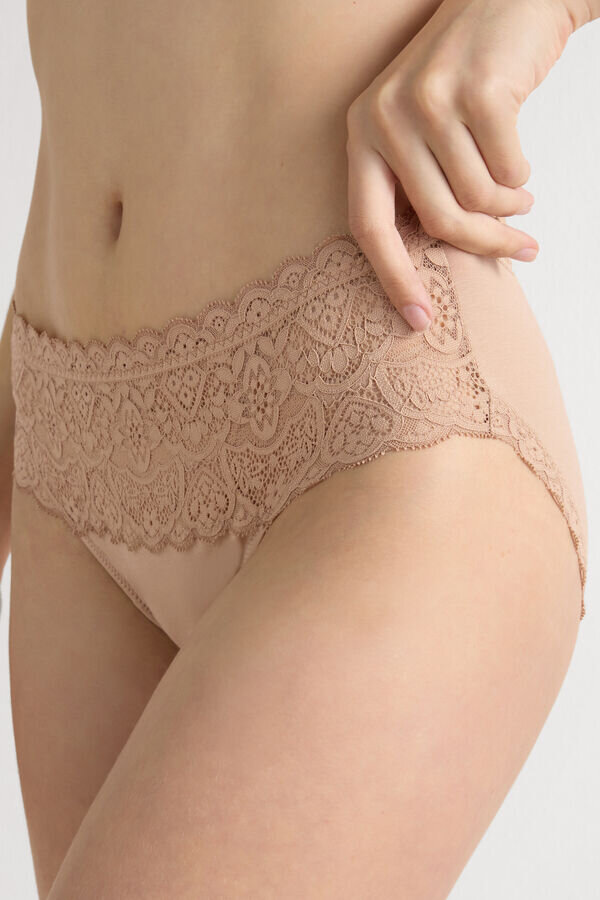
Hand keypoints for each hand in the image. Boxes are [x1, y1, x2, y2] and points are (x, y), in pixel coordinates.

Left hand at [345, 0, 579, 330]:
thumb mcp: (420, 130)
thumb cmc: (466, 80)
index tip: (420, 321)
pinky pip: (509, 170)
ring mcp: (429, 100)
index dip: (392, 278)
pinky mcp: (476, 90)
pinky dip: (524, 174)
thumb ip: (413, 186)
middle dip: (484, 245)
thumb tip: (425, 268)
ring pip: (478, 198)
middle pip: (435, 220)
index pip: (367, 225)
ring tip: (522, 195)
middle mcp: (384, 116)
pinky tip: (523, 159)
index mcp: (362, 133)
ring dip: (511, 207)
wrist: (510, 0)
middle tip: (521, 251)